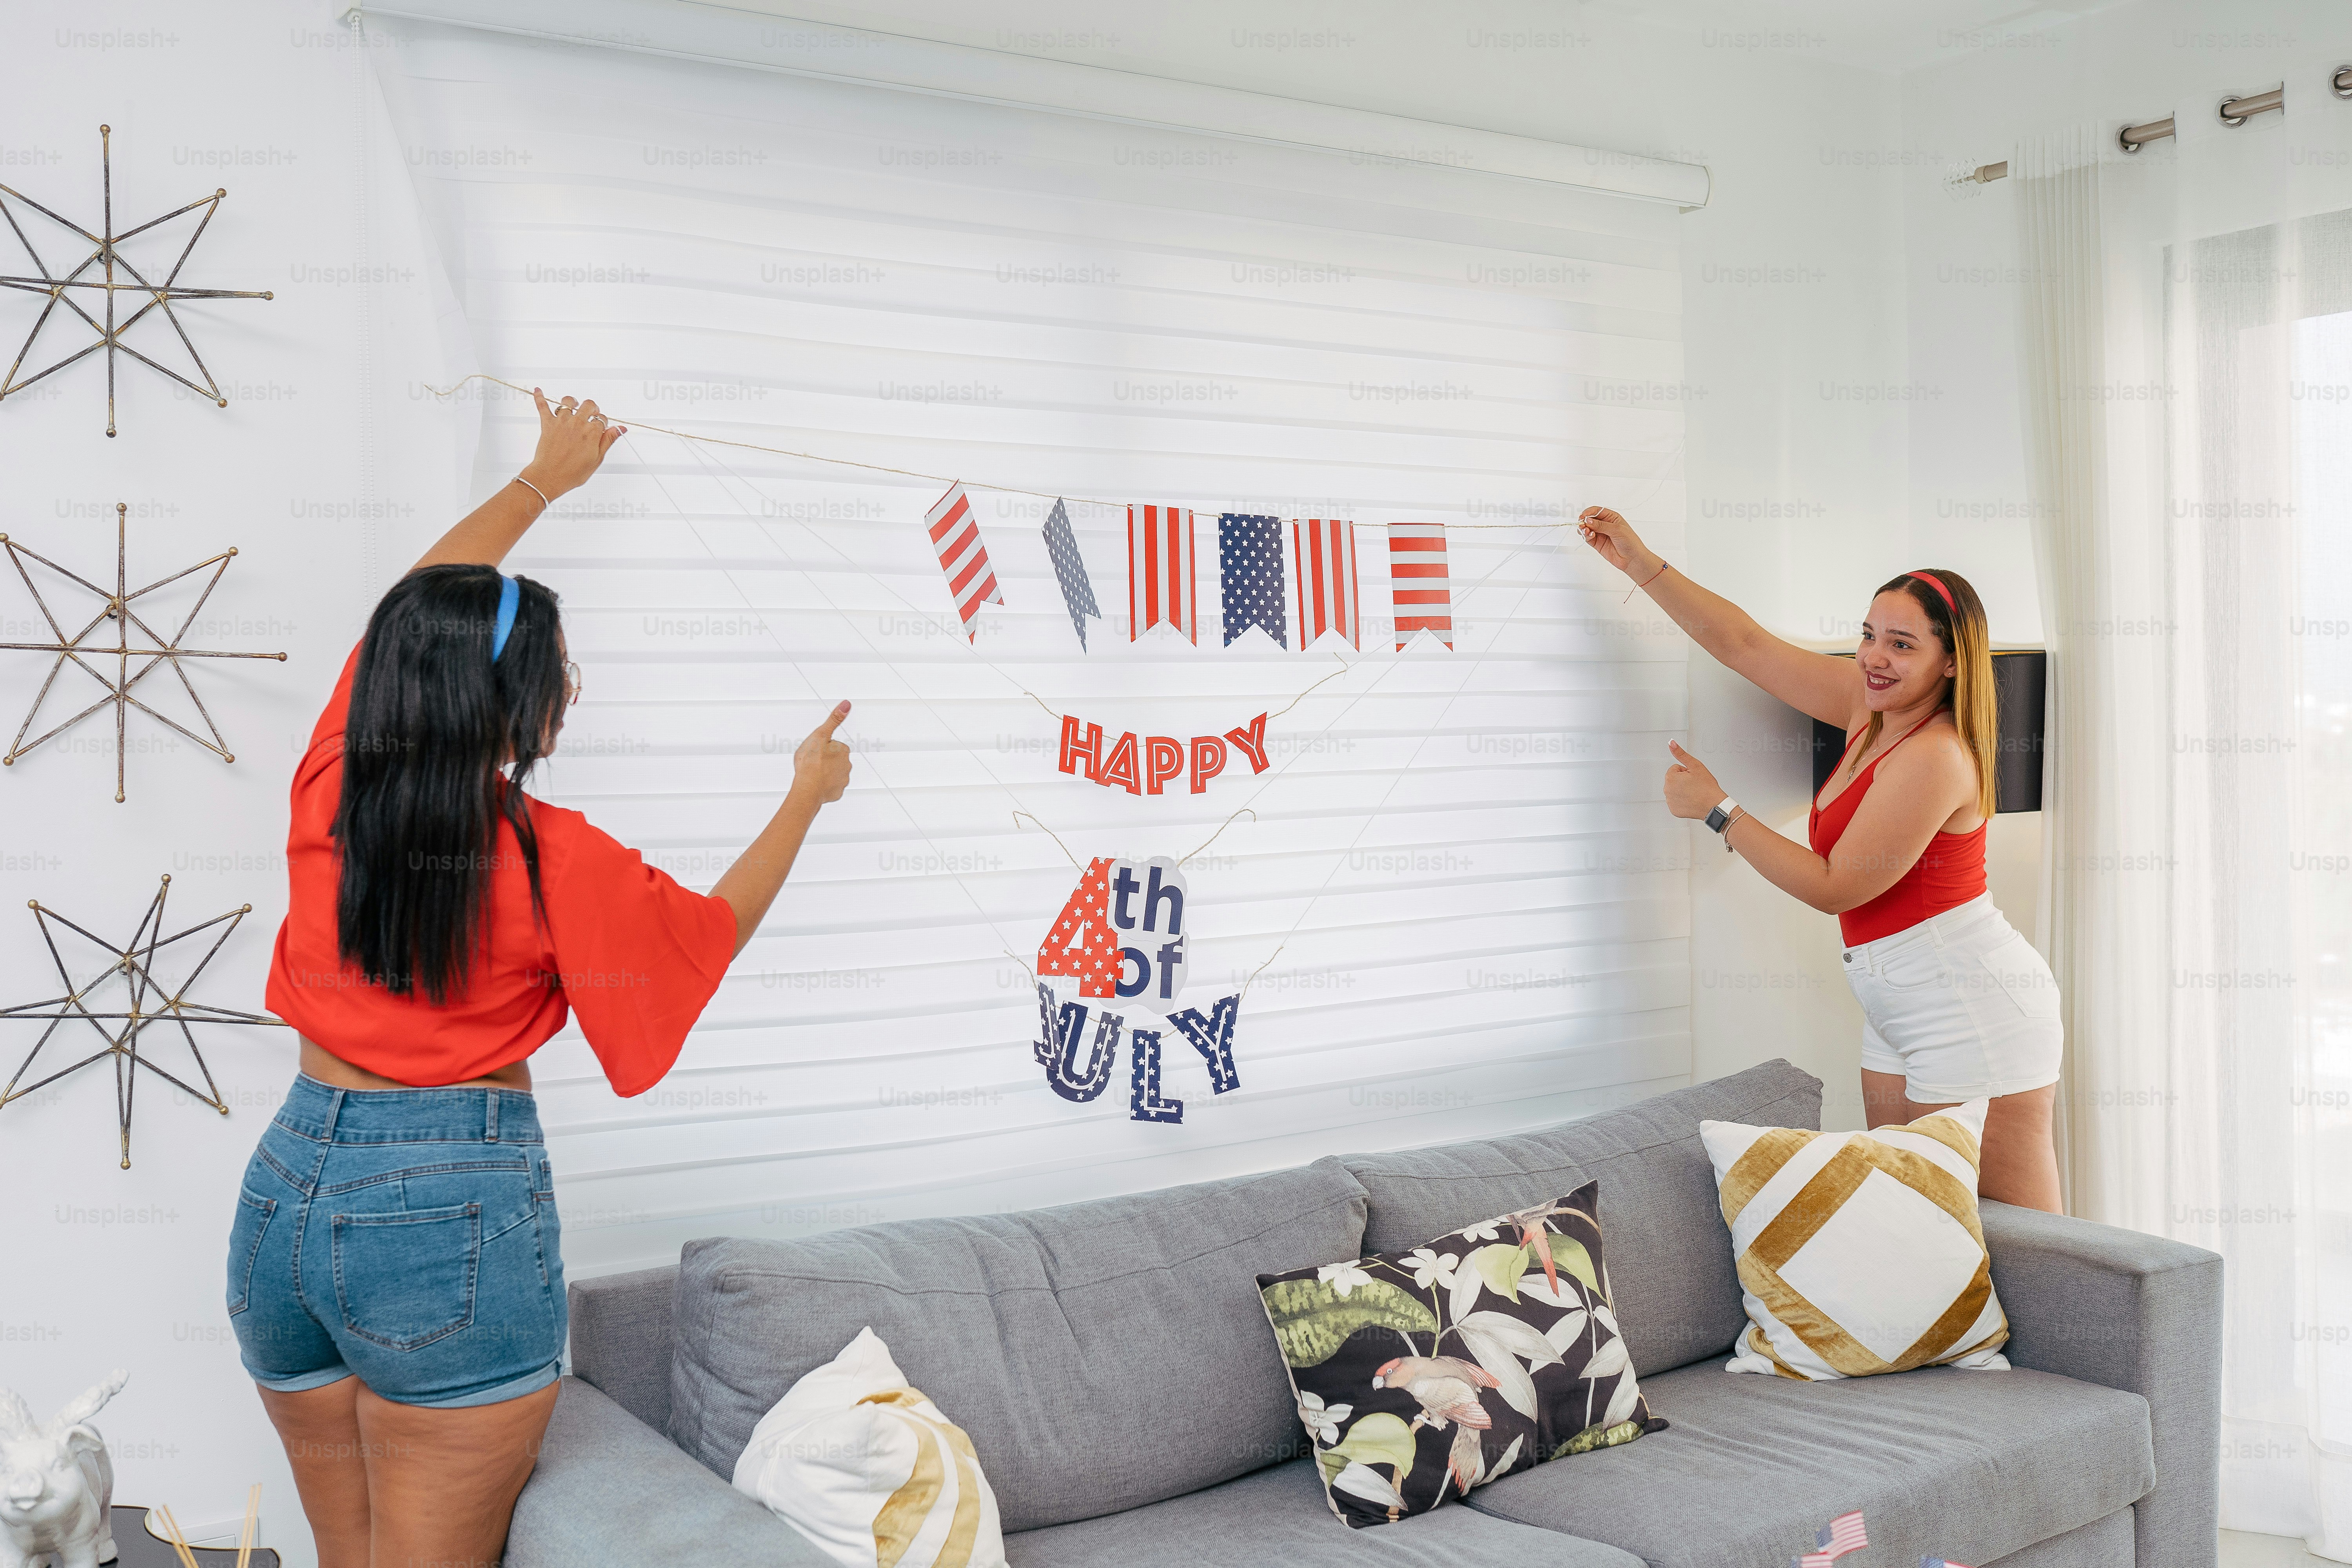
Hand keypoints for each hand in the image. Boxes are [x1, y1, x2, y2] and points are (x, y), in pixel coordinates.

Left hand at [520, 387, 625, 501]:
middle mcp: (577, 423)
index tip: (601, 428)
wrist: (550, 476)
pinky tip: (538, 390)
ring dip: (572, 402)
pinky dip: (540, 397)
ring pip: (568, 401)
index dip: (603, 422)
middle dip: (592, 408)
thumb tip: (620, 429)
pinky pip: (543, 406)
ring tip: (573, 405)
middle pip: (588, 405)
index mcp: (592, 432)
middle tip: (591, 413)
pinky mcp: (547, 424)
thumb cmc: (572, 472)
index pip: (602, 419)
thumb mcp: (597, 459)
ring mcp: (562, 422)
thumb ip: (608, 440)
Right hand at [792, 701, 852, 804]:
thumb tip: (847, 704)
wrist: (807, 788)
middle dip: (824, 760)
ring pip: (832, 774)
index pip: (833, 745)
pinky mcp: (836, 793)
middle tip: (812, 762)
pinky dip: (823, 786)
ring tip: (812, 774)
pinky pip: (830, 787)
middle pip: (833, 760)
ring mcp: (842, 780)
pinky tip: (815, 784)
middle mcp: (847, 765)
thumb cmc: (811, 762)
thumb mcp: (820, 734)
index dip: (822, 747)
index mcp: (844, 751)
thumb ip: (834, 719)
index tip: (815, 750)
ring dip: (823, 773)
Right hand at [1577, 505, 1659, 579]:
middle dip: (1584, 521)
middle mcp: (1605, 525)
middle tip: (1582, 524)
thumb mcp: (1617, 529)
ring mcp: (1601, 534)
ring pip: (1587, 528)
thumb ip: (1601, 525)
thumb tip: (1588, 520)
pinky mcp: (1597, 543)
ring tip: (1585, 531)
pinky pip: (1588, 537)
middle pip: (1590, 519)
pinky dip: (1586, 536)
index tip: (1583, 516)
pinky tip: (1590, 536)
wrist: (1632, 558)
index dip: (1589, 512)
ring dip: (1584, 529)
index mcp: (1612, 517)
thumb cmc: (1630, 542)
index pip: (1597, 511)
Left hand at [1664, 740, 1724, 819]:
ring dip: (1683, 790)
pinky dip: (1683, 801)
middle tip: (1695, 785)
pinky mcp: (1674, 810)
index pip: (1676, 769)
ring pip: (1675, 790)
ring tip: (1695, 793)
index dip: (1686, 772)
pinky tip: (1692, 800)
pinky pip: (1677, 802)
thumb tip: (1671, 743)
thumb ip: (1681, 754)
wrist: (1713, 806)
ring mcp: (1670, 801)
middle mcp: (1667, 790)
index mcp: (1670, 778)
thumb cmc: (1706, 787)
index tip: (1694, 777)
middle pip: (1674, 779)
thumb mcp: (1695, 766)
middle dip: (1683, 780)